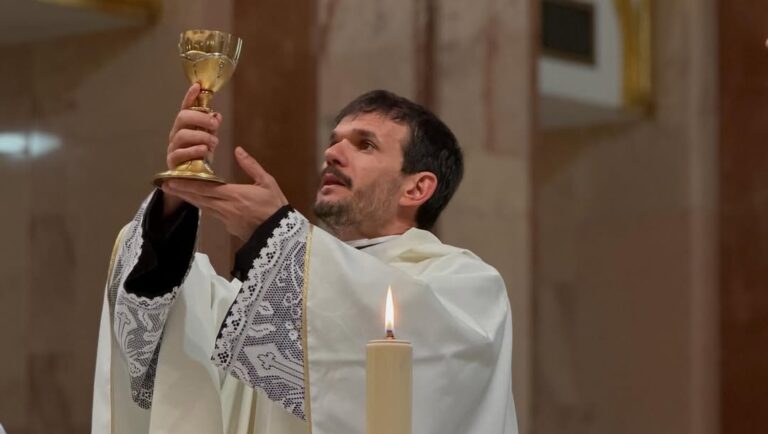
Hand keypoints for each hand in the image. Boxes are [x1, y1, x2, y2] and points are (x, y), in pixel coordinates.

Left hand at [161, 147, 288, 240]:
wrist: (280, 233)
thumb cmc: (275, 206)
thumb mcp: (267, 182)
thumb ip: (251, 166)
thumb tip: (238, 150)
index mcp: (234, 195)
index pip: (205, 188)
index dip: (187, 184)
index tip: (172, 180)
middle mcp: (225, 208)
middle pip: (199, 199)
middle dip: (182, 192)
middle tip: (165, 186)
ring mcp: (226, 219)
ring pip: (203, 207)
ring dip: (189, 199)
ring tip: (176, 193)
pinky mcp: (228, 227)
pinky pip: (212, 214)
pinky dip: (202, 207)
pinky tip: (197, 202)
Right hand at [163, 83, 222, 215]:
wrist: (191, 178)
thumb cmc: (200, 155)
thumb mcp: (209, 139)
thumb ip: (211, 127)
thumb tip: (217, 115)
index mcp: (186, 126)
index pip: (186, 107)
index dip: (190, 97)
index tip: (198, 86)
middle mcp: (177, 133)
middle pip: (182, 117)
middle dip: (199, 118)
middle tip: (214, 125)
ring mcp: (173, 146)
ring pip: (183, 135)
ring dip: (201, 136)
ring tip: (214, 142)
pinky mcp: (173, 161)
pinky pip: (180, 153)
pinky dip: (194, 150)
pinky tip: (205, 150)